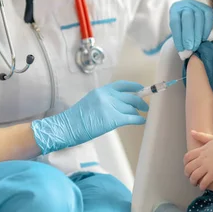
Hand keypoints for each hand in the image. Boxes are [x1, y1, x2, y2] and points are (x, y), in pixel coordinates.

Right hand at [31, 81, 147, 154]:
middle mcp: (107, 96)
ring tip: (141, 115)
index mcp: (101, 91)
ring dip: (138, 112)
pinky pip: (131, 118)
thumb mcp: (91, 102)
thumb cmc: (77, 119)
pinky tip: (142, 121)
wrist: (66, 127)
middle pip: (130, 97)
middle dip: (141, 101)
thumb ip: (105, 100)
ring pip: (131, 108)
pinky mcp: (112, 119)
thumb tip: (121, 103)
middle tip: (145, 106)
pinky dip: (139, 119)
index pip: (122, 85)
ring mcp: (110, 107)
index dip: (134, 87)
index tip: (141, 89)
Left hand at [169, 0, 212, 58]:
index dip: (178, 36)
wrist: (192, 22)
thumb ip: (180, 41)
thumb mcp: (178, 33)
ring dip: (198, 35)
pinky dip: (206, 30)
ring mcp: (198, 5)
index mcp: (175, 8)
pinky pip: (208, 19)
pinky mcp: (209, 9)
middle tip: (190, 49)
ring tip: (196, 47)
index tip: (181, 50)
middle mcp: (186, 3)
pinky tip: (203, 39)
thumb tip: (185, 55)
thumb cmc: (183, 30)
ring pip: (199, 18)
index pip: (175, 21)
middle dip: (189, 35)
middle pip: (187, 17)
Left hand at [184, 131, 212, 190]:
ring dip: (193, 181)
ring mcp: (207, 166)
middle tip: (190, 177)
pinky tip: (203, 188)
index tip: (188, 166)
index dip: (185, 163)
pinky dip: (201, 186)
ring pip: (194, 176)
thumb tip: (192, 132)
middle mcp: (202, 158)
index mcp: (202, 150)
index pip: (187, 157)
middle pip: (188, 168)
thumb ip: (202, 136)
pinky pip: (204, 182)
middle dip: (187, 174)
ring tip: (196, 184)